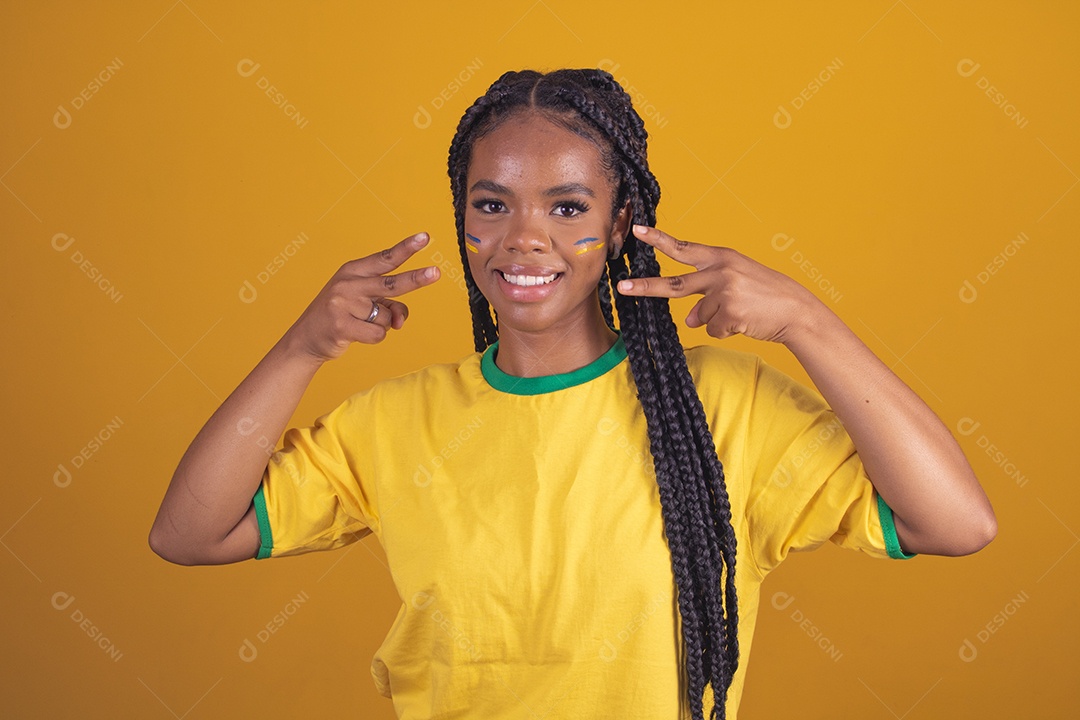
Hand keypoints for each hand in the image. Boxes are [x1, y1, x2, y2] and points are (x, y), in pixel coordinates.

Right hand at [284, 232, 440, 361]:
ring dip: (382, 324)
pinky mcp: (342, 325)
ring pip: (387, 316)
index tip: (424, 238)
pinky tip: (356, 333)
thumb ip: (389, 306)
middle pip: (392, 283)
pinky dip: (374, 337)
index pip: (385, 258)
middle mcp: (348, 284)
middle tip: (437, 272)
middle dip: (416, 279)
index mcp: (353, 271)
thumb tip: (400, 321)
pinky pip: (378, 333)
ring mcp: (343, 304)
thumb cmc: (341, 315)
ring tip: (360, 322)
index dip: (406, 248)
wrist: (306, 338)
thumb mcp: (363, 303)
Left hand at [616, 224, 823, 344]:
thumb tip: (688, 319)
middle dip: (645, 287)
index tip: (638, 230)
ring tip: (741, 313)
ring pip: (699, 316)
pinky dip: (726, 331)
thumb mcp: (738, 283)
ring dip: (716, 320)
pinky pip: (713, 330)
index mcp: (722, 257)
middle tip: (622, 287)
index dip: (659, 240)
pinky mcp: (729, 313)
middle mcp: (720, 270)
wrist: (797, 311)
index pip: (683, 248)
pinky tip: (745, 323)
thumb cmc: (767, 295)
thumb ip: (708, 295)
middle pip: (674, 284)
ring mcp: (724, 292)